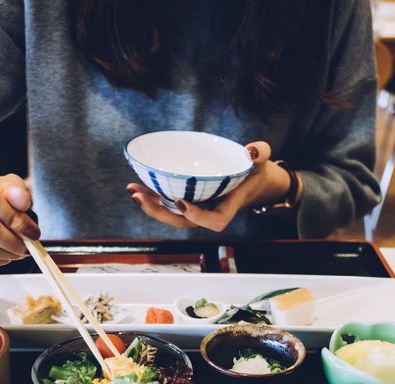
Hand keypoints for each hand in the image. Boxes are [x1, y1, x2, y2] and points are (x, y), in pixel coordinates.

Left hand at [126, 141, 291, 231]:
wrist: (249, 181)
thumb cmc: (254, 172)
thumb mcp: (262, 161)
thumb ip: (260, 153)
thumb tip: (251, 151)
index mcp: (227, 207)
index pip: (214, 221)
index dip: (197, 216)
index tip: (181, 202)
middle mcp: (209, 211)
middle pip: (182, 222)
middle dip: (160, 213)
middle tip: (140, 198)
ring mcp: (196, 209)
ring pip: (171, 215)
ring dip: (150, 206)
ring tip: (132, 192)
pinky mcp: (187, 201)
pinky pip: (167, 204)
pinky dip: (151, 197)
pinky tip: (135, 188)